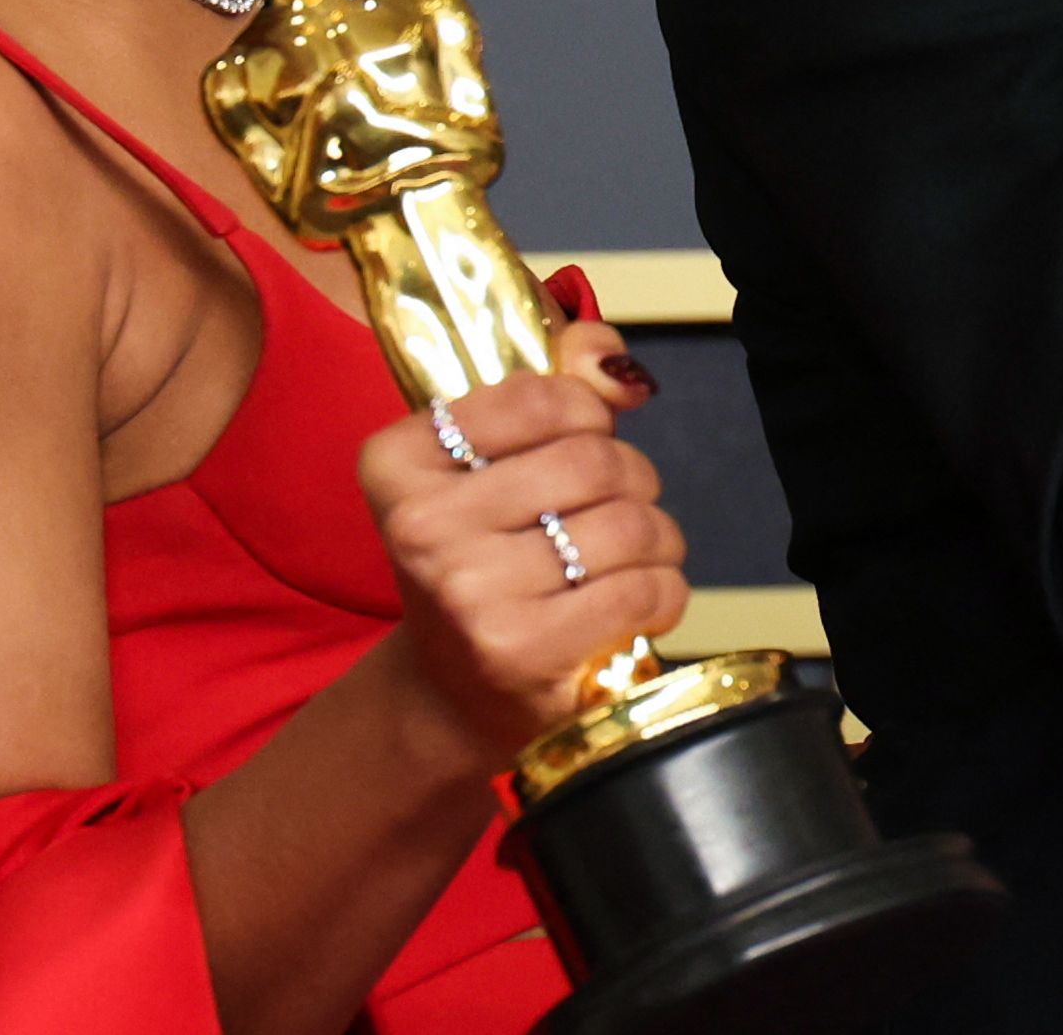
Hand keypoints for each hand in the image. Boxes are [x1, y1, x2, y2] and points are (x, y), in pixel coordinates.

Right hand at [354, 320, 687, 768]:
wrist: (455, 693)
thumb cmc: (487, 558)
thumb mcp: (493, 464)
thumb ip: (559, 385)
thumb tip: (620, 368)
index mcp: (398, 462)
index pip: (538, 395)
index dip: (586, 412)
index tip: (582, 439)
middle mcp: (421, 527)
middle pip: (594, 459)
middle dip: (631, 478)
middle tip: (616, 506)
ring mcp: (468, 594)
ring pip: (629, 523)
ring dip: (657, 537)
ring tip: (631, 557)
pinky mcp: (522, 652)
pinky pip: (644, 589)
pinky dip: (665, 590)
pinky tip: (638, 602)